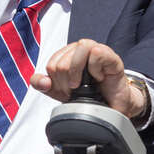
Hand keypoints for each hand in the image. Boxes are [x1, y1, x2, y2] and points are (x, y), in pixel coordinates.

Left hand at [30, 39, 145, 117]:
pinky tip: (99, 77)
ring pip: (79, 48)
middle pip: (63, 61)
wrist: (112, 105)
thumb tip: (40, 81)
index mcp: (66, 55)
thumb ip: (44, 86)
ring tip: (84, 84)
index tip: (69, 91)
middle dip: (68, 81)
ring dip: (78, 72)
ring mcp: (95, 50)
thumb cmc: (89, 95)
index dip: (58, 82)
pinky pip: (96, 52)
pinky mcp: (110, 55)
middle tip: (78, 90)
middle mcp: (79, 50)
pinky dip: (95, 68)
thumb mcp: (61, 92)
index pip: (52, 64)